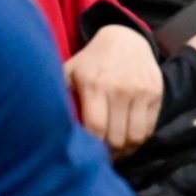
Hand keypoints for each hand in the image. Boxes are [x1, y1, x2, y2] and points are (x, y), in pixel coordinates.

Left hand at [63, 24, 163, 155]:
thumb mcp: (70, 71)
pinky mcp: (156, 93)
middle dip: (108, 153)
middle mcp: (119, 89)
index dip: (92, 148)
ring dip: (125, 150)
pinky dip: (139, 140)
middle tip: (101, 157)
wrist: (126, 38)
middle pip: (116, 137)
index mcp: (94, 85)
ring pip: (135, 136)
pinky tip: (128, 140)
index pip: (96, 128)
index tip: (87, 155)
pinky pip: (149, 128)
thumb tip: (39, 122)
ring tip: (115, 152)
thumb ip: (58, 94)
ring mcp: (141, 91)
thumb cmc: (91, 61)